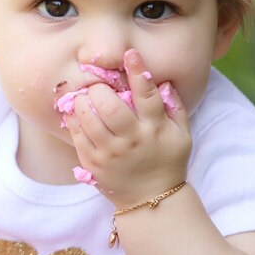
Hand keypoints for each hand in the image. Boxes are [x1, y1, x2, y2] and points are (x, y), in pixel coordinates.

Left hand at [68, 49, 190, 207]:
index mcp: (154, 129)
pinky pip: (77, 136)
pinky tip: (74, 111)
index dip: (138, 71)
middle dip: (100, 89)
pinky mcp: (93, 163)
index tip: (130, 54)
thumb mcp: (182, 135)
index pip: (147, 95)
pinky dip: (73, 119)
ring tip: (84, 96)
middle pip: (110, 106)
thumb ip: (175, 107)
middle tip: (98, 85)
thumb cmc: (168, 161)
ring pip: (89, 119)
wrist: (152, 199)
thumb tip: (164, 81)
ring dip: (83, 101)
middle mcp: (131, 140)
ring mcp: (110, 153)